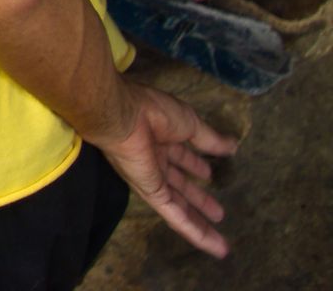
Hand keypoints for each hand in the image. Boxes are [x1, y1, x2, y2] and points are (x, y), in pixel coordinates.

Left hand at [90, 81, 237, 257]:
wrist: (124, 117)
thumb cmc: (154, 112)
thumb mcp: (190, 123)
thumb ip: (209, 139)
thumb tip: (233, 146)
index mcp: (162, 139)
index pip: (182, 157)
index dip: (196, 166)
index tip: (211, 175)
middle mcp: (155, 160)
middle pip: (181, 185)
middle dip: (199, 199)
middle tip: (219, 213)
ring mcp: (152, 179)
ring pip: (179, 207)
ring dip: (200, 224)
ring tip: (220, 243)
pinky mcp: (150, 193)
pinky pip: (174, 215)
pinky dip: (192, 230)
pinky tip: (209, 244)